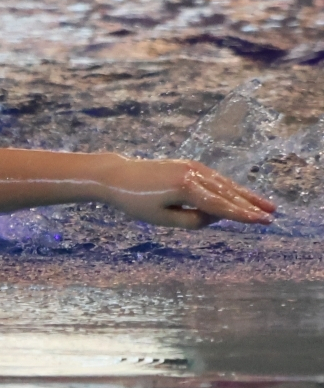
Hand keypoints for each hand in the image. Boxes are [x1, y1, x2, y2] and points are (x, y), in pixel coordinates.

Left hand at [104, 158, 276, 227]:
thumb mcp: (161, 219)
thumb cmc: (135, 201)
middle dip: (250, 205)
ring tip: (267, 206)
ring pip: (225, 183)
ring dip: (246, 195)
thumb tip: (216, 216)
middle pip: (227, 192)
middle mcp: (192, 173)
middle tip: (271, 216)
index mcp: (185, 187)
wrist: (116, 176)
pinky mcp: (189, 165)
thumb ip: (192, 221)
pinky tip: (243, 195)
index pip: (220, 206)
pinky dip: (231, 187)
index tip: (262, 222)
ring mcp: (192, 166)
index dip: (242, 215)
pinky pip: (215, 178)